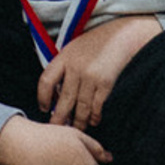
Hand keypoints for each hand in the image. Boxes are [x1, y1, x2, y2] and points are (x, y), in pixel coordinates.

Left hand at [37, 14, 159, 129]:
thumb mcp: (73, 48)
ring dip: (78, 121)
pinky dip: (95, 116)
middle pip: (64, 99)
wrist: (121, 35)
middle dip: (59, 117)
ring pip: (81, 106)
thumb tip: (57, 92)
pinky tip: (94, 122)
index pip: (46, 81)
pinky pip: (97, 105)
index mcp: (63, 58)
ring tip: (76, 129)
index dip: (43, 97)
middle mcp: (75, 68)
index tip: (44, 108)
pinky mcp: (106, 83)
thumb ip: (64, 67)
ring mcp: (91, 76)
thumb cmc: (95, 43)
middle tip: (57, 128)